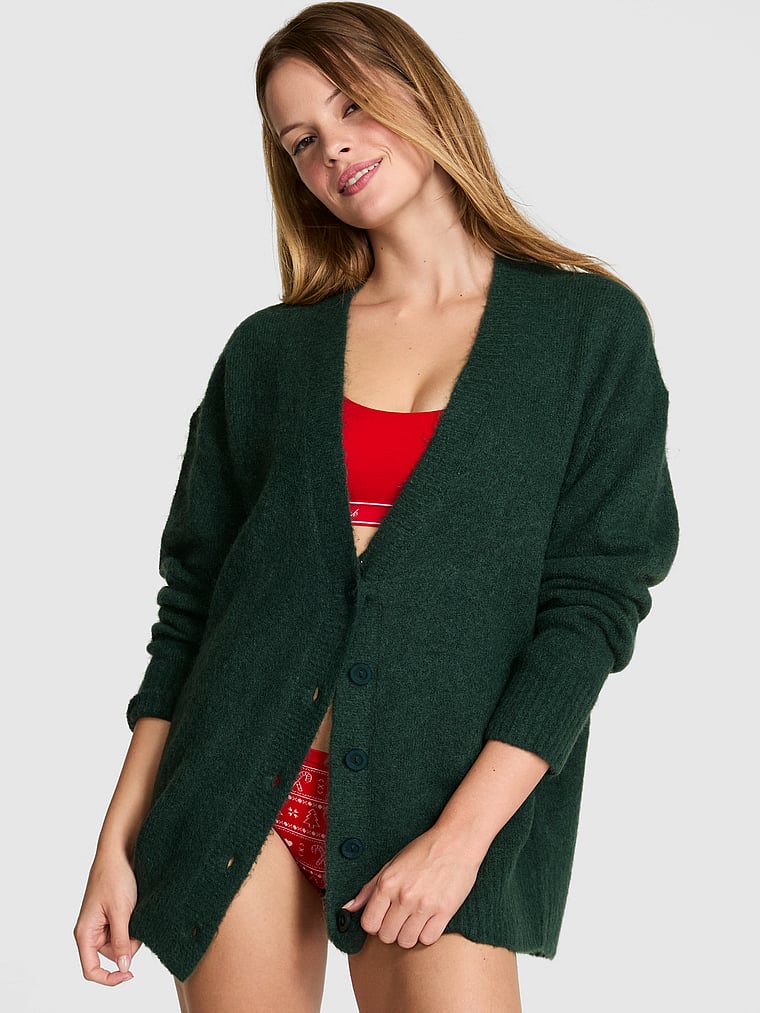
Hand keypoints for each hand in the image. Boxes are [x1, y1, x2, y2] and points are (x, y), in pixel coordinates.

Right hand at [73, 849, 142, 985]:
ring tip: (135, 911)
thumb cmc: (115, 876)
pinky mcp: (112, 915)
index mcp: (85, 933)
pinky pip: (124, 930)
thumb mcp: (121, 911)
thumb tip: (123, 967)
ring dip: (132, 933)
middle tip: (136, 923)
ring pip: (120, 943)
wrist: (119, 851)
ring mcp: (101, 923)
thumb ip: (121, 941)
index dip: (109, 978)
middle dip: (128, 946)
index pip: (91, 970)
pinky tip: (136, 909)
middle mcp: (90, 931)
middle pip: (111, 955)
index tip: (129, 974)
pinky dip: (133, 924)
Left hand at [341, 827, 480, 947]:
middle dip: (391, 930)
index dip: (374, 923)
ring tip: (414, 919)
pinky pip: (427, 939)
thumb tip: (348, 908)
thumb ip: (369, 889)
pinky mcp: (444, 911)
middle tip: (400, 917)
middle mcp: (404, 896)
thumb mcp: (391, 864)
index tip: (383, 916)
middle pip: (386, 936)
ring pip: (406, 941)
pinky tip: (428, 920)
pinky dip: (427, 934)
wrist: (456, 841)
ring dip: (408, 934)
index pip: (369, 923)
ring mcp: (424, 905)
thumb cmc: (423, 851)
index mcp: (387, 883)